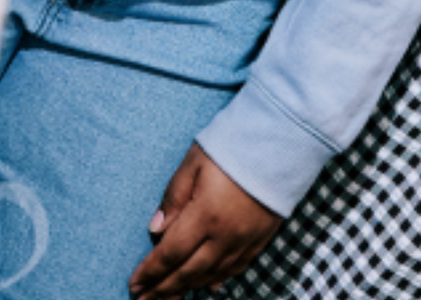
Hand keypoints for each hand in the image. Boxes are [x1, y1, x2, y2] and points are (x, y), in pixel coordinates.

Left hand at [131, 143, 278, 296]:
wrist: (286, 137)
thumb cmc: (236, 144)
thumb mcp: (195, 162)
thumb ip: (174, 197)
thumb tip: (156, 231)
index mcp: (206, 214)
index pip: (170, 253)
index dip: (150, 272)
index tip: (134, 285)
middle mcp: (227, 233)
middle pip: (189, 271)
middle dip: (164, 288)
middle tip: (144, 299)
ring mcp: (248, 237)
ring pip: (213, 273)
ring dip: (188, 287)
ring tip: (169, 298)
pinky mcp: (263, 235)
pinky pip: (238, 265)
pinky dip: (219, 278)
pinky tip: (208, 286)